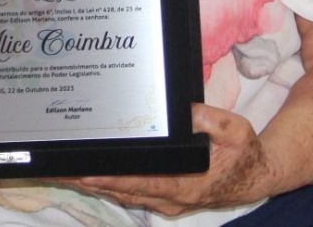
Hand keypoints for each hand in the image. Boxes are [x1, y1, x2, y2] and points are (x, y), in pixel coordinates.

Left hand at [61, 104, 276, 215]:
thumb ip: (209, 120)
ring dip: (92, 185)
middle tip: (57, 170)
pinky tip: (86, 175)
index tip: (85, 174)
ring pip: (121, 195)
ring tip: (61, 172)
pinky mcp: (163, 198)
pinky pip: (128, 194)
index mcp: (186, 184)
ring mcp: (165, 201)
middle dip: (88, 181)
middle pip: (122, 190)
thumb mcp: (234, 129)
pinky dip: (105, 186)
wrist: (256, 176)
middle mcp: (171, 197)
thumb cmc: (243, 152)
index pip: (141, 182)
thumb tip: (184, 110)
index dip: (111, 180)